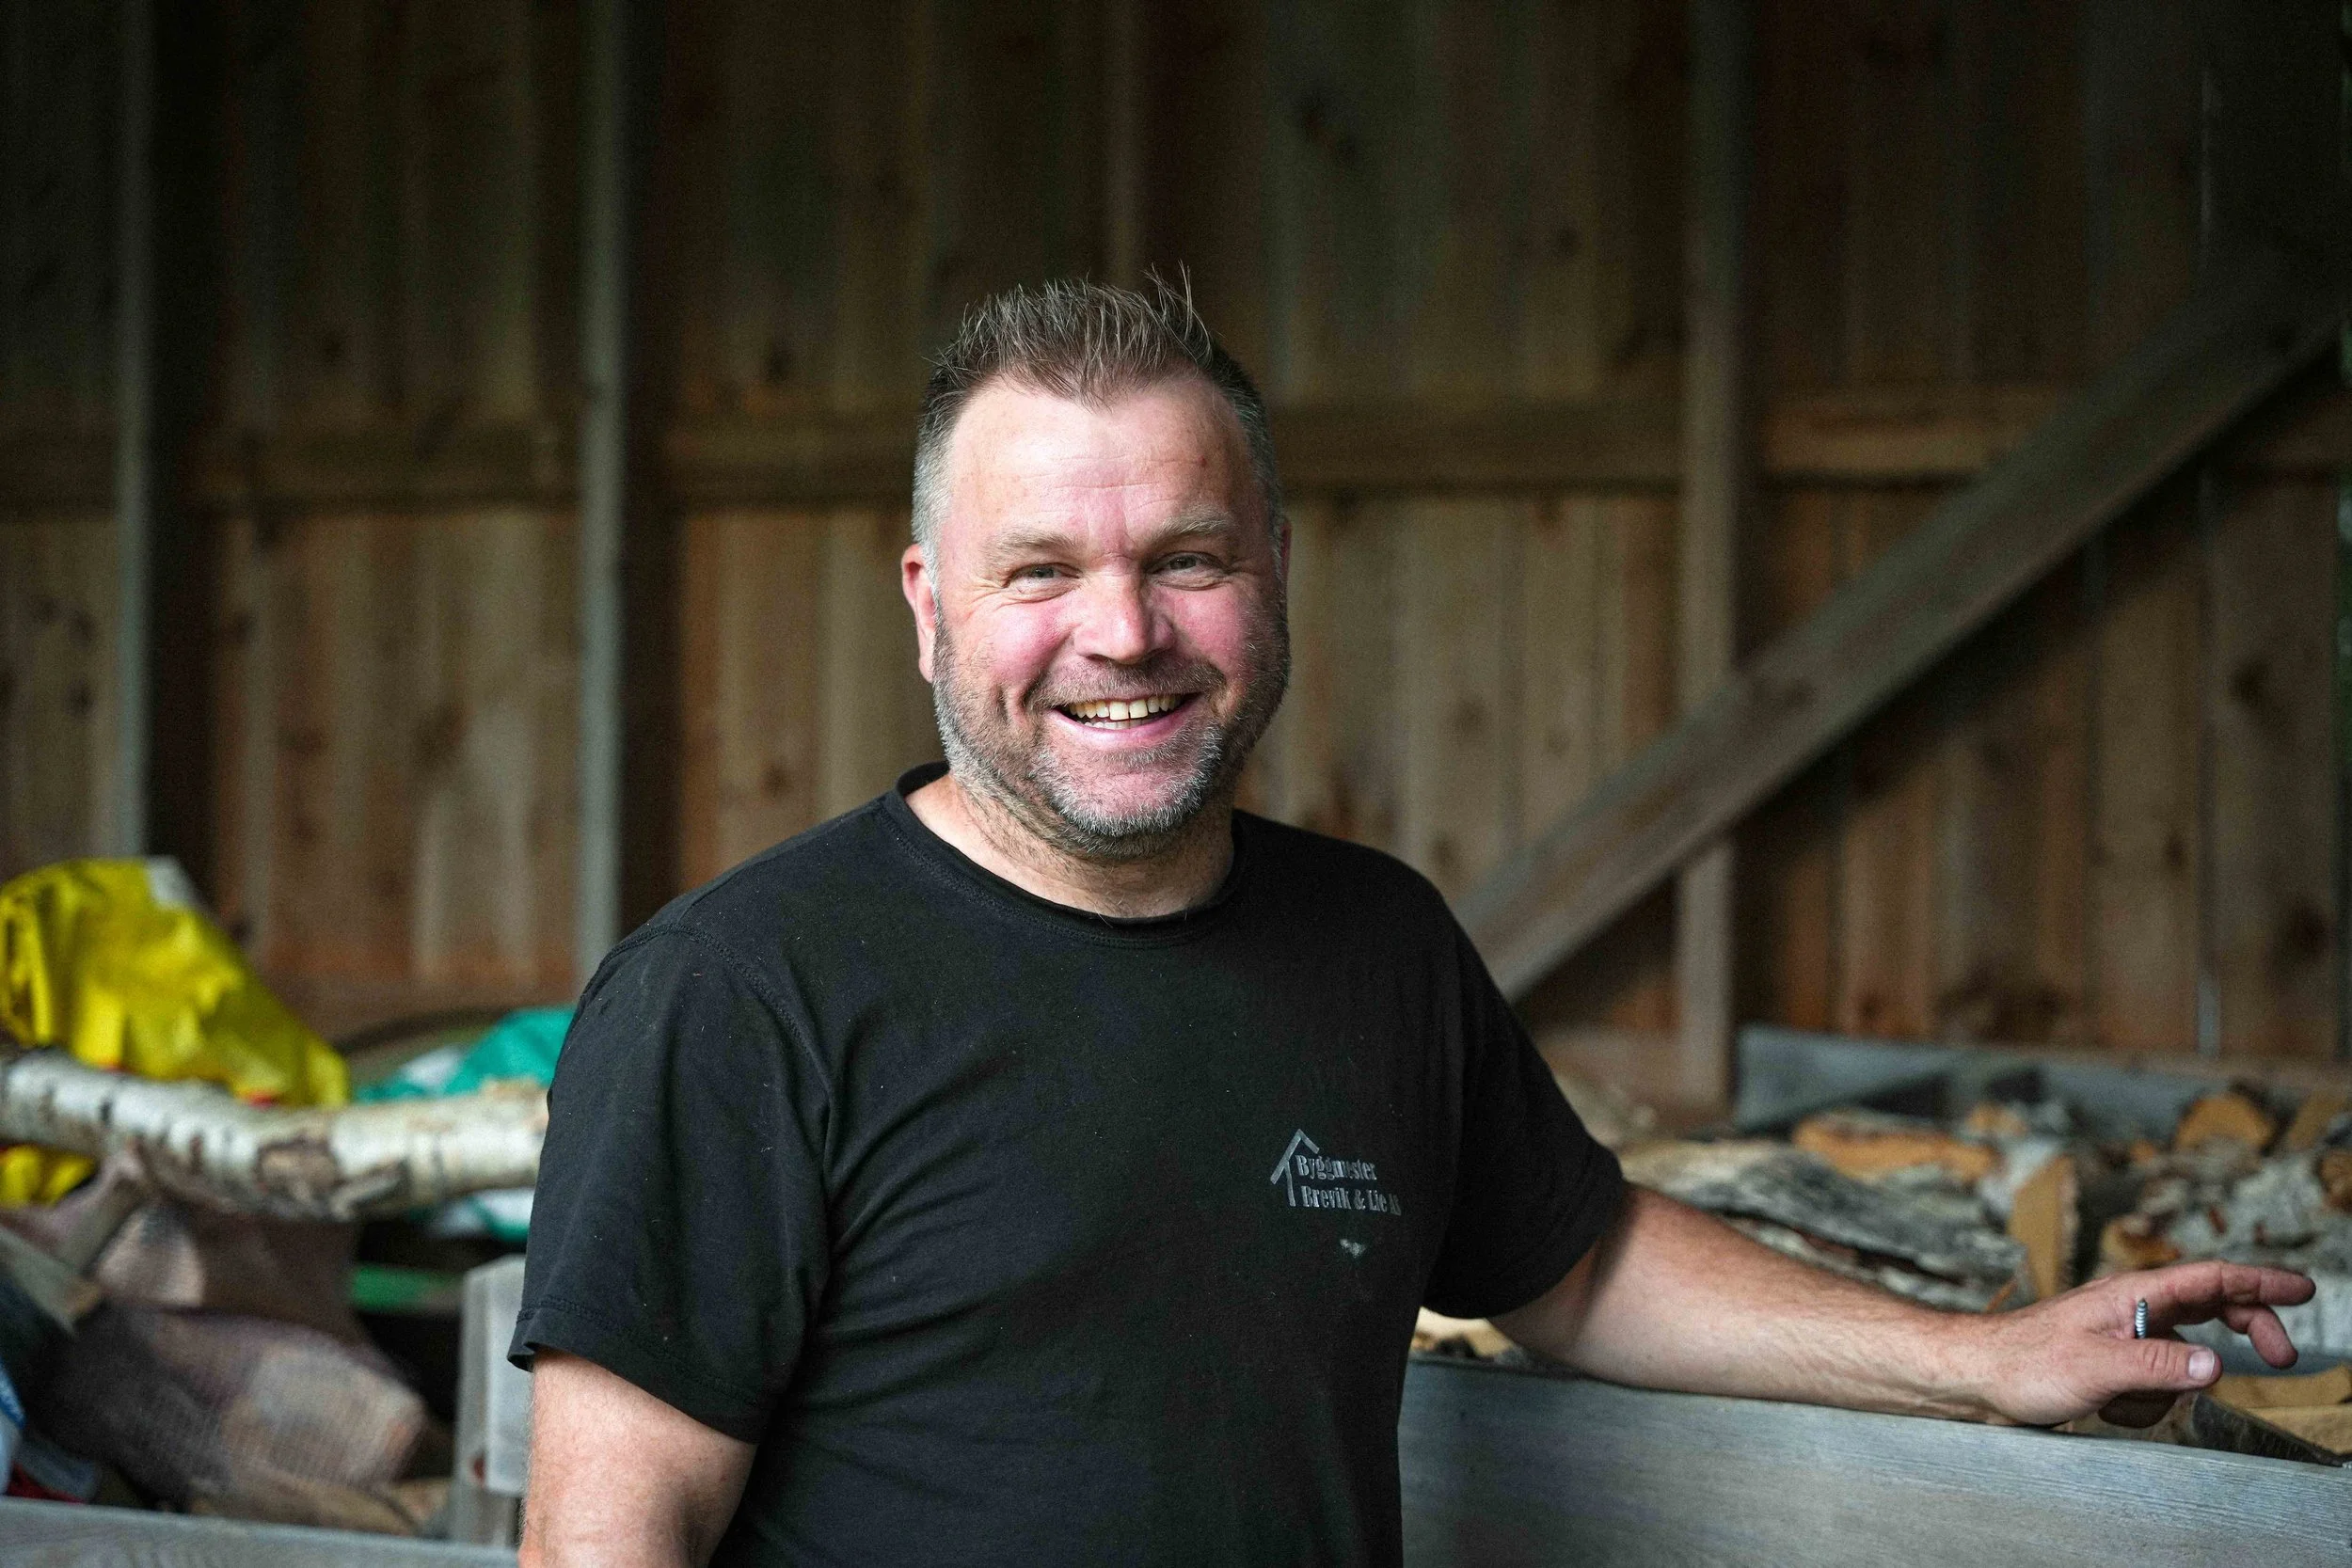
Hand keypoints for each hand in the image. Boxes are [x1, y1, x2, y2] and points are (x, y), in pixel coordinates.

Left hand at [1968, 1261, 2314, 1426]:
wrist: (1976, 1378)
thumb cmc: (2024, 1363)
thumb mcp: (2098, 1366)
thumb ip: (2160, 1365)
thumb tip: (2217, 1365)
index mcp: (2132, 1294)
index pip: (2211, 1279)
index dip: (2262, 1281)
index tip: (2305, 1288)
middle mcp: (2133, 1309)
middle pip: (2213, 1310)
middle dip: (2249, 1331)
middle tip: (2284, 1359)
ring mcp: (2124, 1336)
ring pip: (2183, 1361)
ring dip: (2164, 1390)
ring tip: (2117, 1399)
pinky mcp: (2113, 1365)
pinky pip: (2153, 1388)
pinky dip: (2138, 1405)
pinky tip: (2102, 1408)